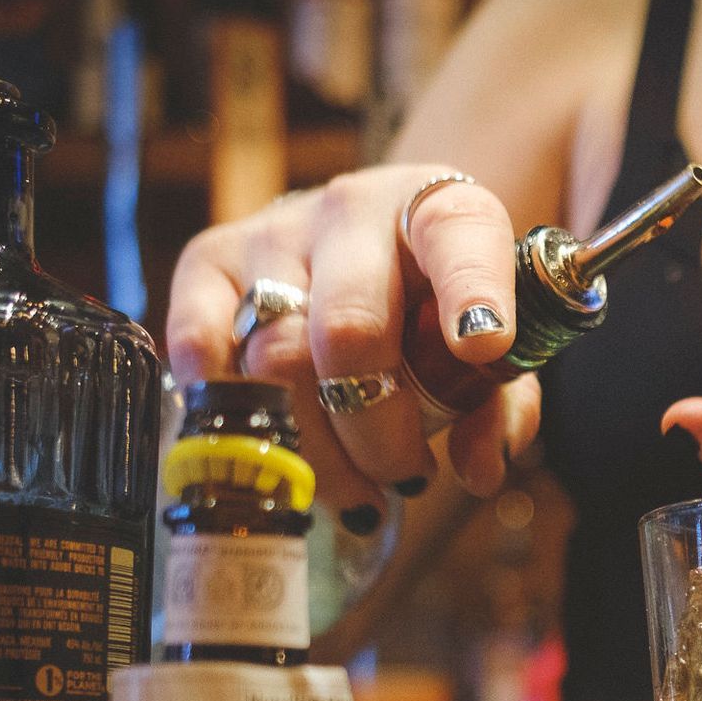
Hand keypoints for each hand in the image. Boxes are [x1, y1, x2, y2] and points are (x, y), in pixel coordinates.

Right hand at [166, 165, 540, 530]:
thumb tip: (479, 470)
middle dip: (380, 432)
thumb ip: (501, 404)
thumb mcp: (490, 341)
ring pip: (276, 361)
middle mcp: (351, 210)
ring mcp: (273, 232)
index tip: (485, 345)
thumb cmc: (434, 303)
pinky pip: (201, 348)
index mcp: (440, 211)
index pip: (458, 235)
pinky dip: (230, 414)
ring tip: (357, 490)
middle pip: (349, 331)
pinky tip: (276, 450)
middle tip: (406, 477)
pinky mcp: (208, 259)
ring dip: (318, 451)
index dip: (473, 291)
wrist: (364, 236)